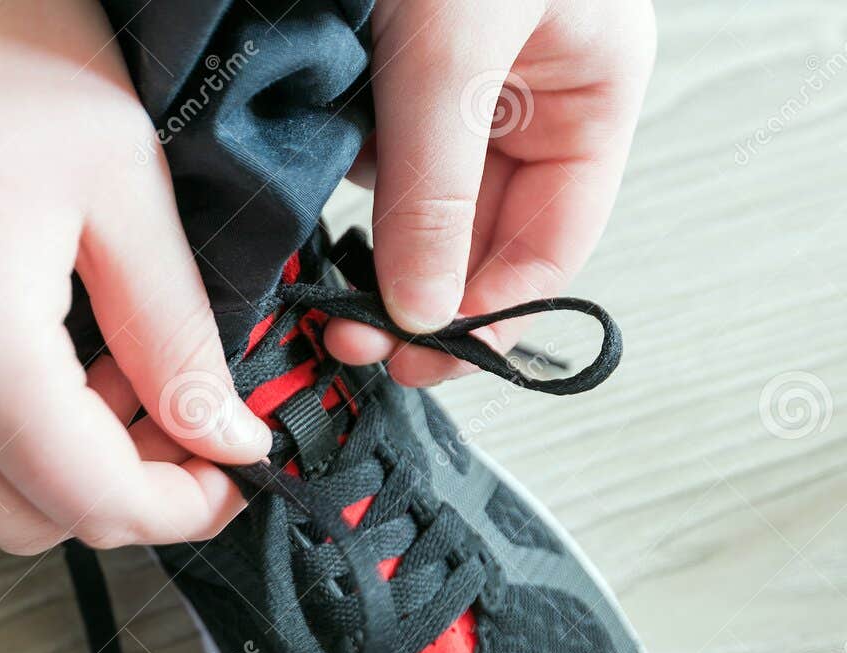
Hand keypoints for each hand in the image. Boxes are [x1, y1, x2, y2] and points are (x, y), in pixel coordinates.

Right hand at [0, 0, 271, 553]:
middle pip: (29, 521)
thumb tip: (222, 430)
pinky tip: (11, 378)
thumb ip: (175, 330)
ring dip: (44, 474)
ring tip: (92, 378)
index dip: (183, 506)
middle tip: (172, 411)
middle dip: (122, 490)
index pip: (96, 500)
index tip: (229, 473)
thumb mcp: (117, 180)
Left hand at [324, 0, 655, 384]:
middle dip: (414, 296)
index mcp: (588, 92)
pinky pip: (367, 152)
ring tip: (323, 280)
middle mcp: (528, 95)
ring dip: (370, 247)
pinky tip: (308, 189)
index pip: (549, 246)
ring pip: (414, 202)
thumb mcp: (452, 54)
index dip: (486, 315)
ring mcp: (457, 84)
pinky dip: (337, 182)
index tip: (421, 355)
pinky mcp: (387, 66)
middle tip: (353, 338)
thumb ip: (437, 188)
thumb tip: (422, 310)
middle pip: (477, 239)